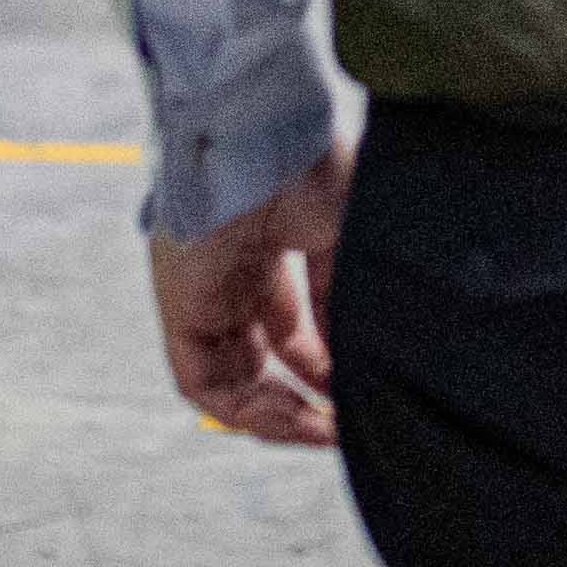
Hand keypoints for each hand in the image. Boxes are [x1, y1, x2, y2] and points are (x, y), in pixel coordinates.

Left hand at [148, 140, 351, 445]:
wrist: (267, 135)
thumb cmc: (318, 164)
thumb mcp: (359, 236)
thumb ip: (363, 296)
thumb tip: (385, 354)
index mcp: (279, 237)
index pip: (298, 318)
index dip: (332, 360)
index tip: (366, 388)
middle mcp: (238, 269)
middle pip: (267, 352)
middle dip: (310, 393)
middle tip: (349, 422)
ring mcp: (206, 290)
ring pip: (235, 376)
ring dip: (283, 413)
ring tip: (328, 432)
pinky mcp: (180, 307)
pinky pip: (204, 383)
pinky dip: (251, 412)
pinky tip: (298, 419)